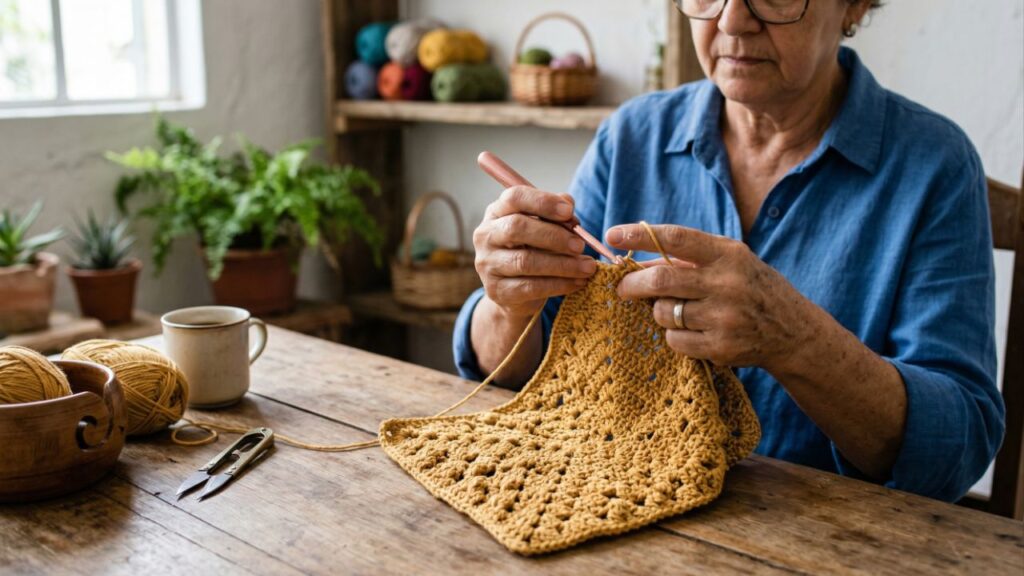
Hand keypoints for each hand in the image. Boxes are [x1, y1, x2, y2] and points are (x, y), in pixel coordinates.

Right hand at [473, 186, 596, 318]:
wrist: (513, 292)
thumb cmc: (532, 250)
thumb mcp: (543, 227)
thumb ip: (556, 214)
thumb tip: (569, 204)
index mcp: (497, 212)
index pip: (514, 198)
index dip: (543, 202)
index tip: (569, 211)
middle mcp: (486, 236)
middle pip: (516, 228)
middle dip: (554, 236)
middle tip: (580, 245)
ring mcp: (488, 264)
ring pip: (526, 261)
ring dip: (562, 264)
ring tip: (587, 266)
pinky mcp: (497, 291)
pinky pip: (531, 287)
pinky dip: (559, 285)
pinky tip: (577, 282)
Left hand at [607, 223, 813, 371]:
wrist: (794, 332)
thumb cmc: (751, 289)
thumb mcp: (729, 263)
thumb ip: (688, 260)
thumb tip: (637, 261)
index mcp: (728, 254)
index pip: (675, 238)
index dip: (639, 235)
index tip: (612, 234)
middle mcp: (727, 283)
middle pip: (660, 281)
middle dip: (632, 284)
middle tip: (622, 287)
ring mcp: (724, 317)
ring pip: (664, 313)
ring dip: (658, 312)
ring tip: (674, 310)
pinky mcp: (721, 347)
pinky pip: (675, 340)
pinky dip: (673, 336)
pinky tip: (691, 331)